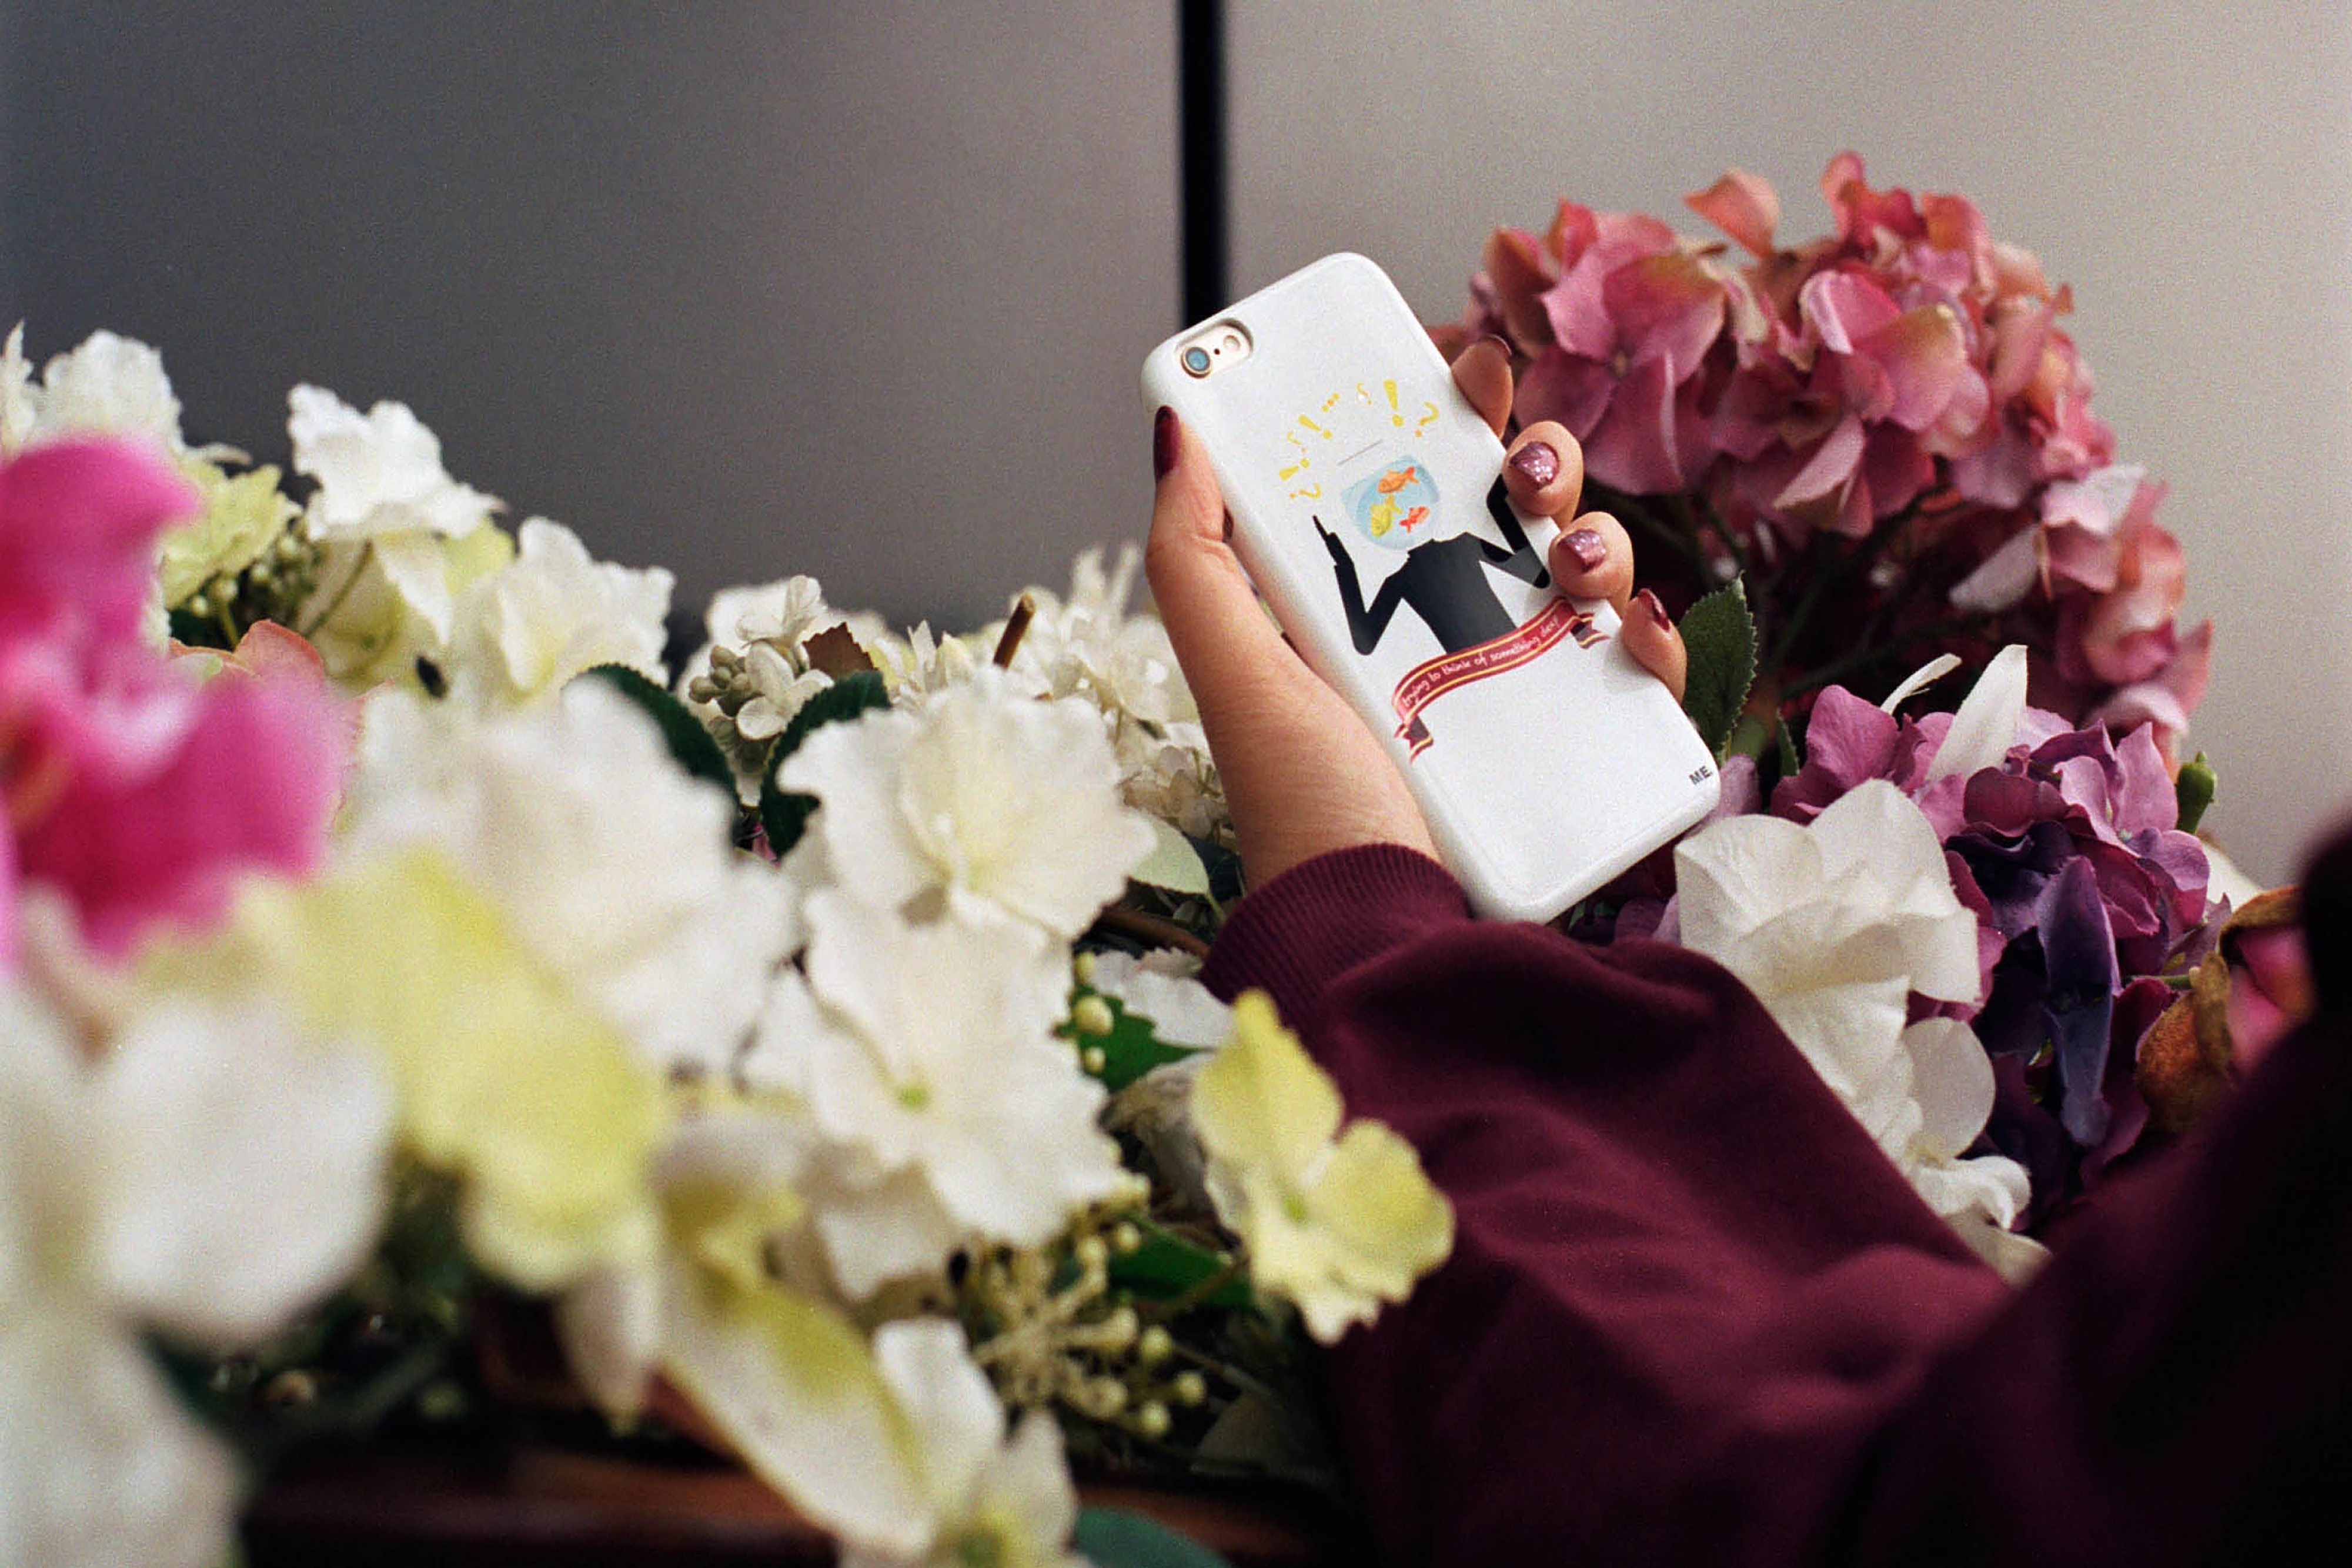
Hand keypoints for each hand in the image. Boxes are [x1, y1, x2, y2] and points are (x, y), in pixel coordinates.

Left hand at [1146, 335, 1686, 888]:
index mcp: (1369, 599)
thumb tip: (1179, 427)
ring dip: (1597, 532)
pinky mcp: (1588, 742)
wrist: (1386, 924)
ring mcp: (1528, 684)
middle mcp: (1453, 628)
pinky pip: (1641, 660)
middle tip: (1518, 466)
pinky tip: (1626, 635)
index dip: (1450, 409)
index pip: (1422, 471)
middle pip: (1517, 500)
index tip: (1465, 370)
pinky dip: (1651, 633)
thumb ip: (1195, 555)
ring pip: (1590, 562)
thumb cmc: (1303, 807)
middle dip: (1534, 456)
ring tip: (1571, 565)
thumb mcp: (1235, 670)